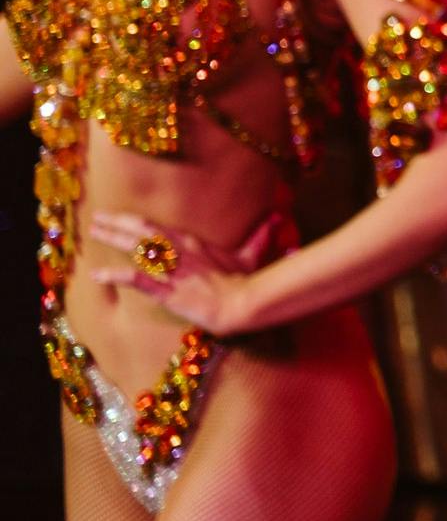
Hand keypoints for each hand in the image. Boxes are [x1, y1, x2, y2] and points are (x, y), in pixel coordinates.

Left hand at [88, 210, 286, 334]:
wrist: (242, 305)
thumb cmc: (245, 282)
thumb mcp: (251, 255)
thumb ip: (260, 236)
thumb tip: (278, 217)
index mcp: (193, 243)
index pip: (156, 227)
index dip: (132, 220)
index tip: (114, 216)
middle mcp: (179, 251)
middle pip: (141, 232)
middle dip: (115, 224)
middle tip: (95, 219)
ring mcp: (172, 270)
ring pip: (136, 249)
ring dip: (112, 239)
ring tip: (93, 234)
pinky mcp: (168, 290)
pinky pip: (137, 280)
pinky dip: (116, 275)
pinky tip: (98, 274)